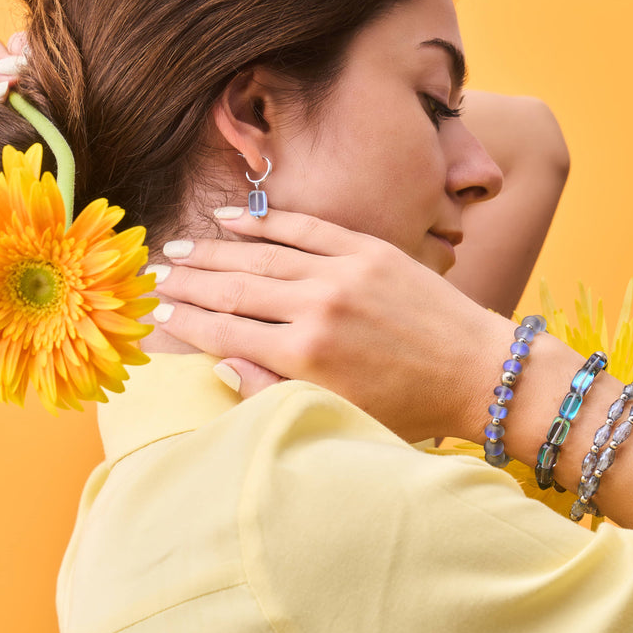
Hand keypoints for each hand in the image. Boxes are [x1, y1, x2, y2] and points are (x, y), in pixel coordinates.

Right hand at [153, 207, 511, 441]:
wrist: (479, 371)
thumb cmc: (409, 406)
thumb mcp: (339, 414)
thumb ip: (274, 390)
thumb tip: (222, 361)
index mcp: (306, 357)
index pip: (225, 331)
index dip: (185, 321)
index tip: (156, 313)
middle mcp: (316, 308)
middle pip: (232, 289)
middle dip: (187, 283)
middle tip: (153, 276)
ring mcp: (342, 272)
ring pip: (259, 256)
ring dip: (212, 251)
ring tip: (178, 247)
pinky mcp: (367, 249)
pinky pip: (303, 228)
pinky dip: (263, 222)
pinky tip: (230, 218)